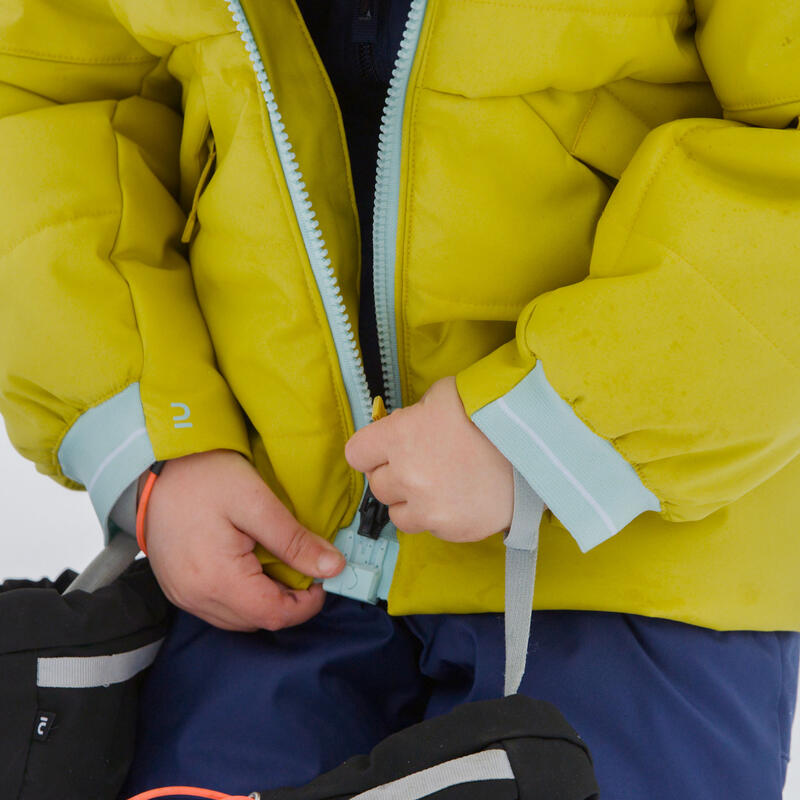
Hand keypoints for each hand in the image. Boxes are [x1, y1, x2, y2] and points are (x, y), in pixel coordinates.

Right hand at [141, 449, 344, 630]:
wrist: (155, 465)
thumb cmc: (204, 477)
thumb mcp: (256, 502)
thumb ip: (295, 540)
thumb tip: (333, 567)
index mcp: (218, 580)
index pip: (274, 615)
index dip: (307, 604)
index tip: (321, 578)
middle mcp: (196, 597)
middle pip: (256, 621)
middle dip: (287, 601)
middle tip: (301, 565)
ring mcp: (183, 595)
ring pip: (238, 619)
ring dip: (265, 600)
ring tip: (277, 563)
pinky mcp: (177, 587)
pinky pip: (218, 607)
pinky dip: (242, 595)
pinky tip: (250, 566)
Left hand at [344, 377, 513, 541]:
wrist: (538, 446)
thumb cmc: (491, 413)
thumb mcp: (444, 394)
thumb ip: (415, 412)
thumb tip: (403, 425)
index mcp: (399, 437)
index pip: (356, 453)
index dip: (371, 450)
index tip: (387, 448)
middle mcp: (406, 476)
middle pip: (377, 485)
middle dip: (394, 474)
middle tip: (423, 463)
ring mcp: (428, 507)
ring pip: (397, 513)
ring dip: (411, 501)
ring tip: (440, 485)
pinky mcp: (450, 530)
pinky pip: (427, 528)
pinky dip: (437, 516)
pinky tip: (459, 498)